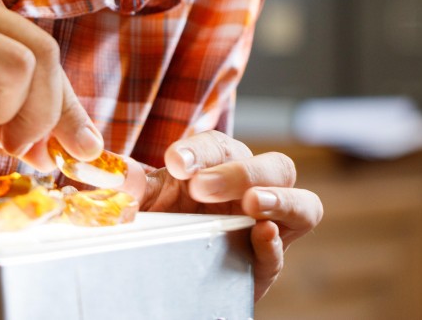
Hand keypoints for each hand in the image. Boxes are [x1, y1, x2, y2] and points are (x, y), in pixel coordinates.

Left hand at [141, 130, 322, 301]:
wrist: (160, 274)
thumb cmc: (160, 223)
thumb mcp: (144, 203)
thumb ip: (133, 187)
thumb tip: (117, 174)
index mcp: (222, 166)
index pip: (223, 147)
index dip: (201, 150)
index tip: (174, 162)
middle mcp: (253, 190)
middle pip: (274, 166)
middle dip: (240, 172)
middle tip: (202, 186)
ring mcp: (267, 226)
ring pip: (304, 203)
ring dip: (280, 198)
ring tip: (253, 202)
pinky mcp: (266, 264)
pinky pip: (286, 251)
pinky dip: (276, 244)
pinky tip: (261, 234)